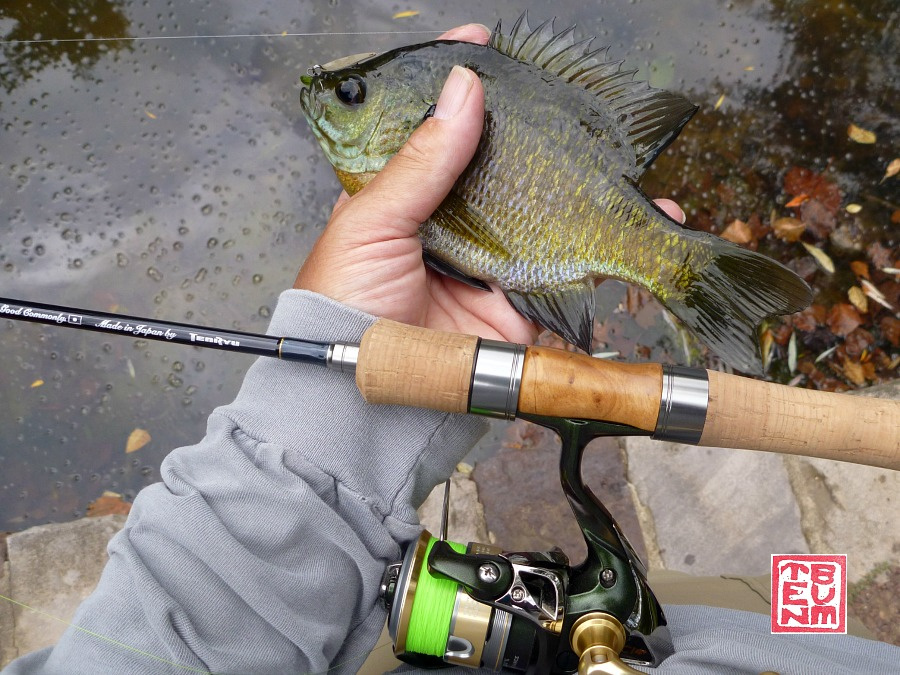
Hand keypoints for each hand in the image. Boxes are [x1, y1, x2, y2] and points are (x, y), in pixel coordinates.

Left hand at [294, 24, 683, 344]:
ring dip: (583, 185)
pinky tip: (642, 217)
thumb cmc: (346, 300)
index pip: (434, 126)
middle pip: (499, 164)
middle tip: (568, 96)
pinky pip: (567, 268)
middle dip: (536, 131)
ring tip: (619, 152)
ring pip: (541, 210)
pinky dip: (607, 248)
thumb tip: (465, 89)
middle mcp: (450, 221)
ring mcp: (489, 259)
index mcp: (403, 194)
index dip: (458, 85)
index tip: (486, 43)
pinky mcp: (520, 300)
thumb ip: (421, 162)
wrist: (368, 394)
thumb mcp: (371, 221)